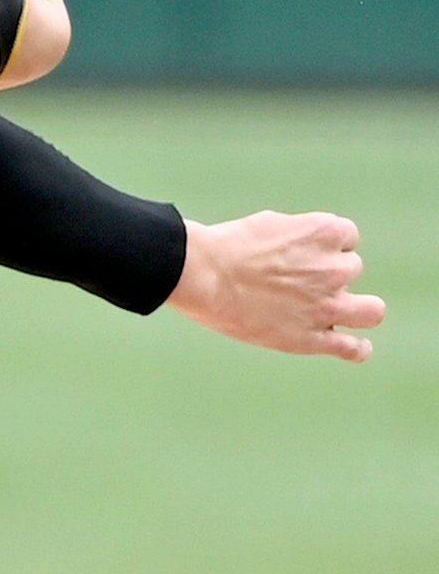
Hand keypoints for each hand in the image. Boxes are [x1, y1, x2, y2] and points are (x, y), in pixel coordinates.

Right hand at [168, 211, 383, 361]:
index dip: (325, 247)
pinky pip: (351, 347)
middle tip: (292, 280)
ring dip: (354, 308)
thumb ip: (301, 237)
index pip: (347, 239)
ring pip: (371, 310)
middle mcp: (336, 269)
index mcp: (326, 233)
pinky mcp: (311, 337)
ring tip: (333, 310)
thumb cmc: (228, 246)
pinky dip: (358, 348)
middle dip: (327, 274)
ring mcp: (327, 306)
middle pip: (349, 270)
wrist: (203, 275)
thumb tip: (308, 252)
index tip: (301, 254)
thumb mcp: (273, 224)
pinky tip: (357, 346)